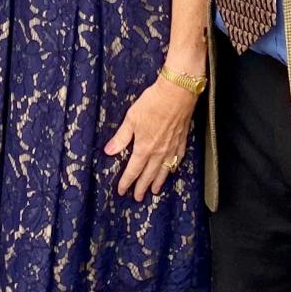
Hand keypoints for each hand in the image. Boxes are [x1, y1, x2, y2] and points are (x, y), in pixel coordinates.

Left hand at [103, 77, 195, 200]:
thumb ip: (121, 137)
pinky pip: (177, 159)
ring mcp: (172, 147)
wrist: (177, 93)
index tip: (122, 191)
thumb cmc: (152, 103)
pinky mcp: (181, 140)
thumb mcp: (131, 118)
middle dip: (142, 187)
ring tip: (155, 191)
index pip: (133, 170)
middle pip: (149, 174)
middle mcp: (159, 152)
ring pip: (164, 170)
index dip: (127, 182)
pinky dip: (173, 167)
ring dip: (158, 182)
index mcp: (144, 148)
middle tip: (138, 198)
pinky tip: (172, 170)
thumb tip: (109, 151)